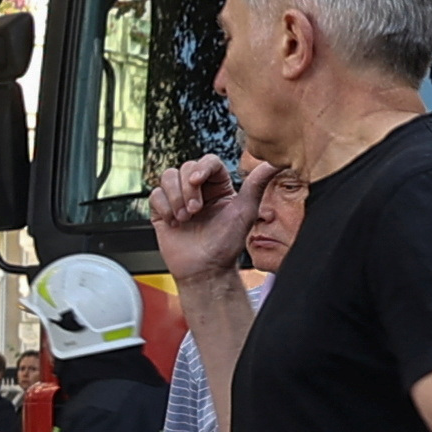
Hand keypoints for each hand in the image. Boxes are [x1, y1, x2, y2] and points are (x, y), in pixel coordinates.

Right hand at [150, 153, 262, 287]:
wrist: (204, 269)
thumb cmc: (227, 244)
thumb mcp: (246, 211)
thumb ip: (257, 184)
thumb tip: (276, 162)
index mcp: (219, 186)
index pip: (208, 162)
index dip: (200, 167)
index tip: (197, 181)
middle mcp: (198, 190)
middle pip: (185, 168)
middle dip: (187, 190)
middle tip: (195, 210)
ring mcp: (178, 199)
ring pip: (167, 177)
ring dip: (174, 198)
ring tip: (185, 218)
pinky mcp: (162, 210)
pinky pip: (155, 195)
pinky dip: (163, 208)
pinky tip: (174, 222)